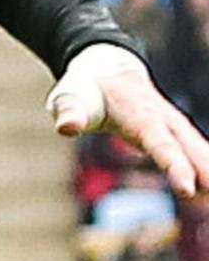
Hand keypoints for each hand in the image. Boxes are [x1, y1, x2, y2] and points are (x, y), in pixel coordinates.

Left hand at [53, 44, 208, 196]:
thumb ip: (69, 112)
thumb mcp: (70, 98)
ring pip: (199, 151)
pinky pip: (196, 153)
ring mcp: (174, 126)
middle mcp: (166, 121)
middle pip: (191, 151)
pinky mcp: (175, 133)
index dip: (176, 167)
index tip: (189, 190)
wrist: (109, 70)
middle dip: (206, 173)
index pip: (162, 146)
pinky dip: (207, 170)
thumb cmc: (86, 89)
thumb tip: (66, 128)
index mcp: (142, 116)